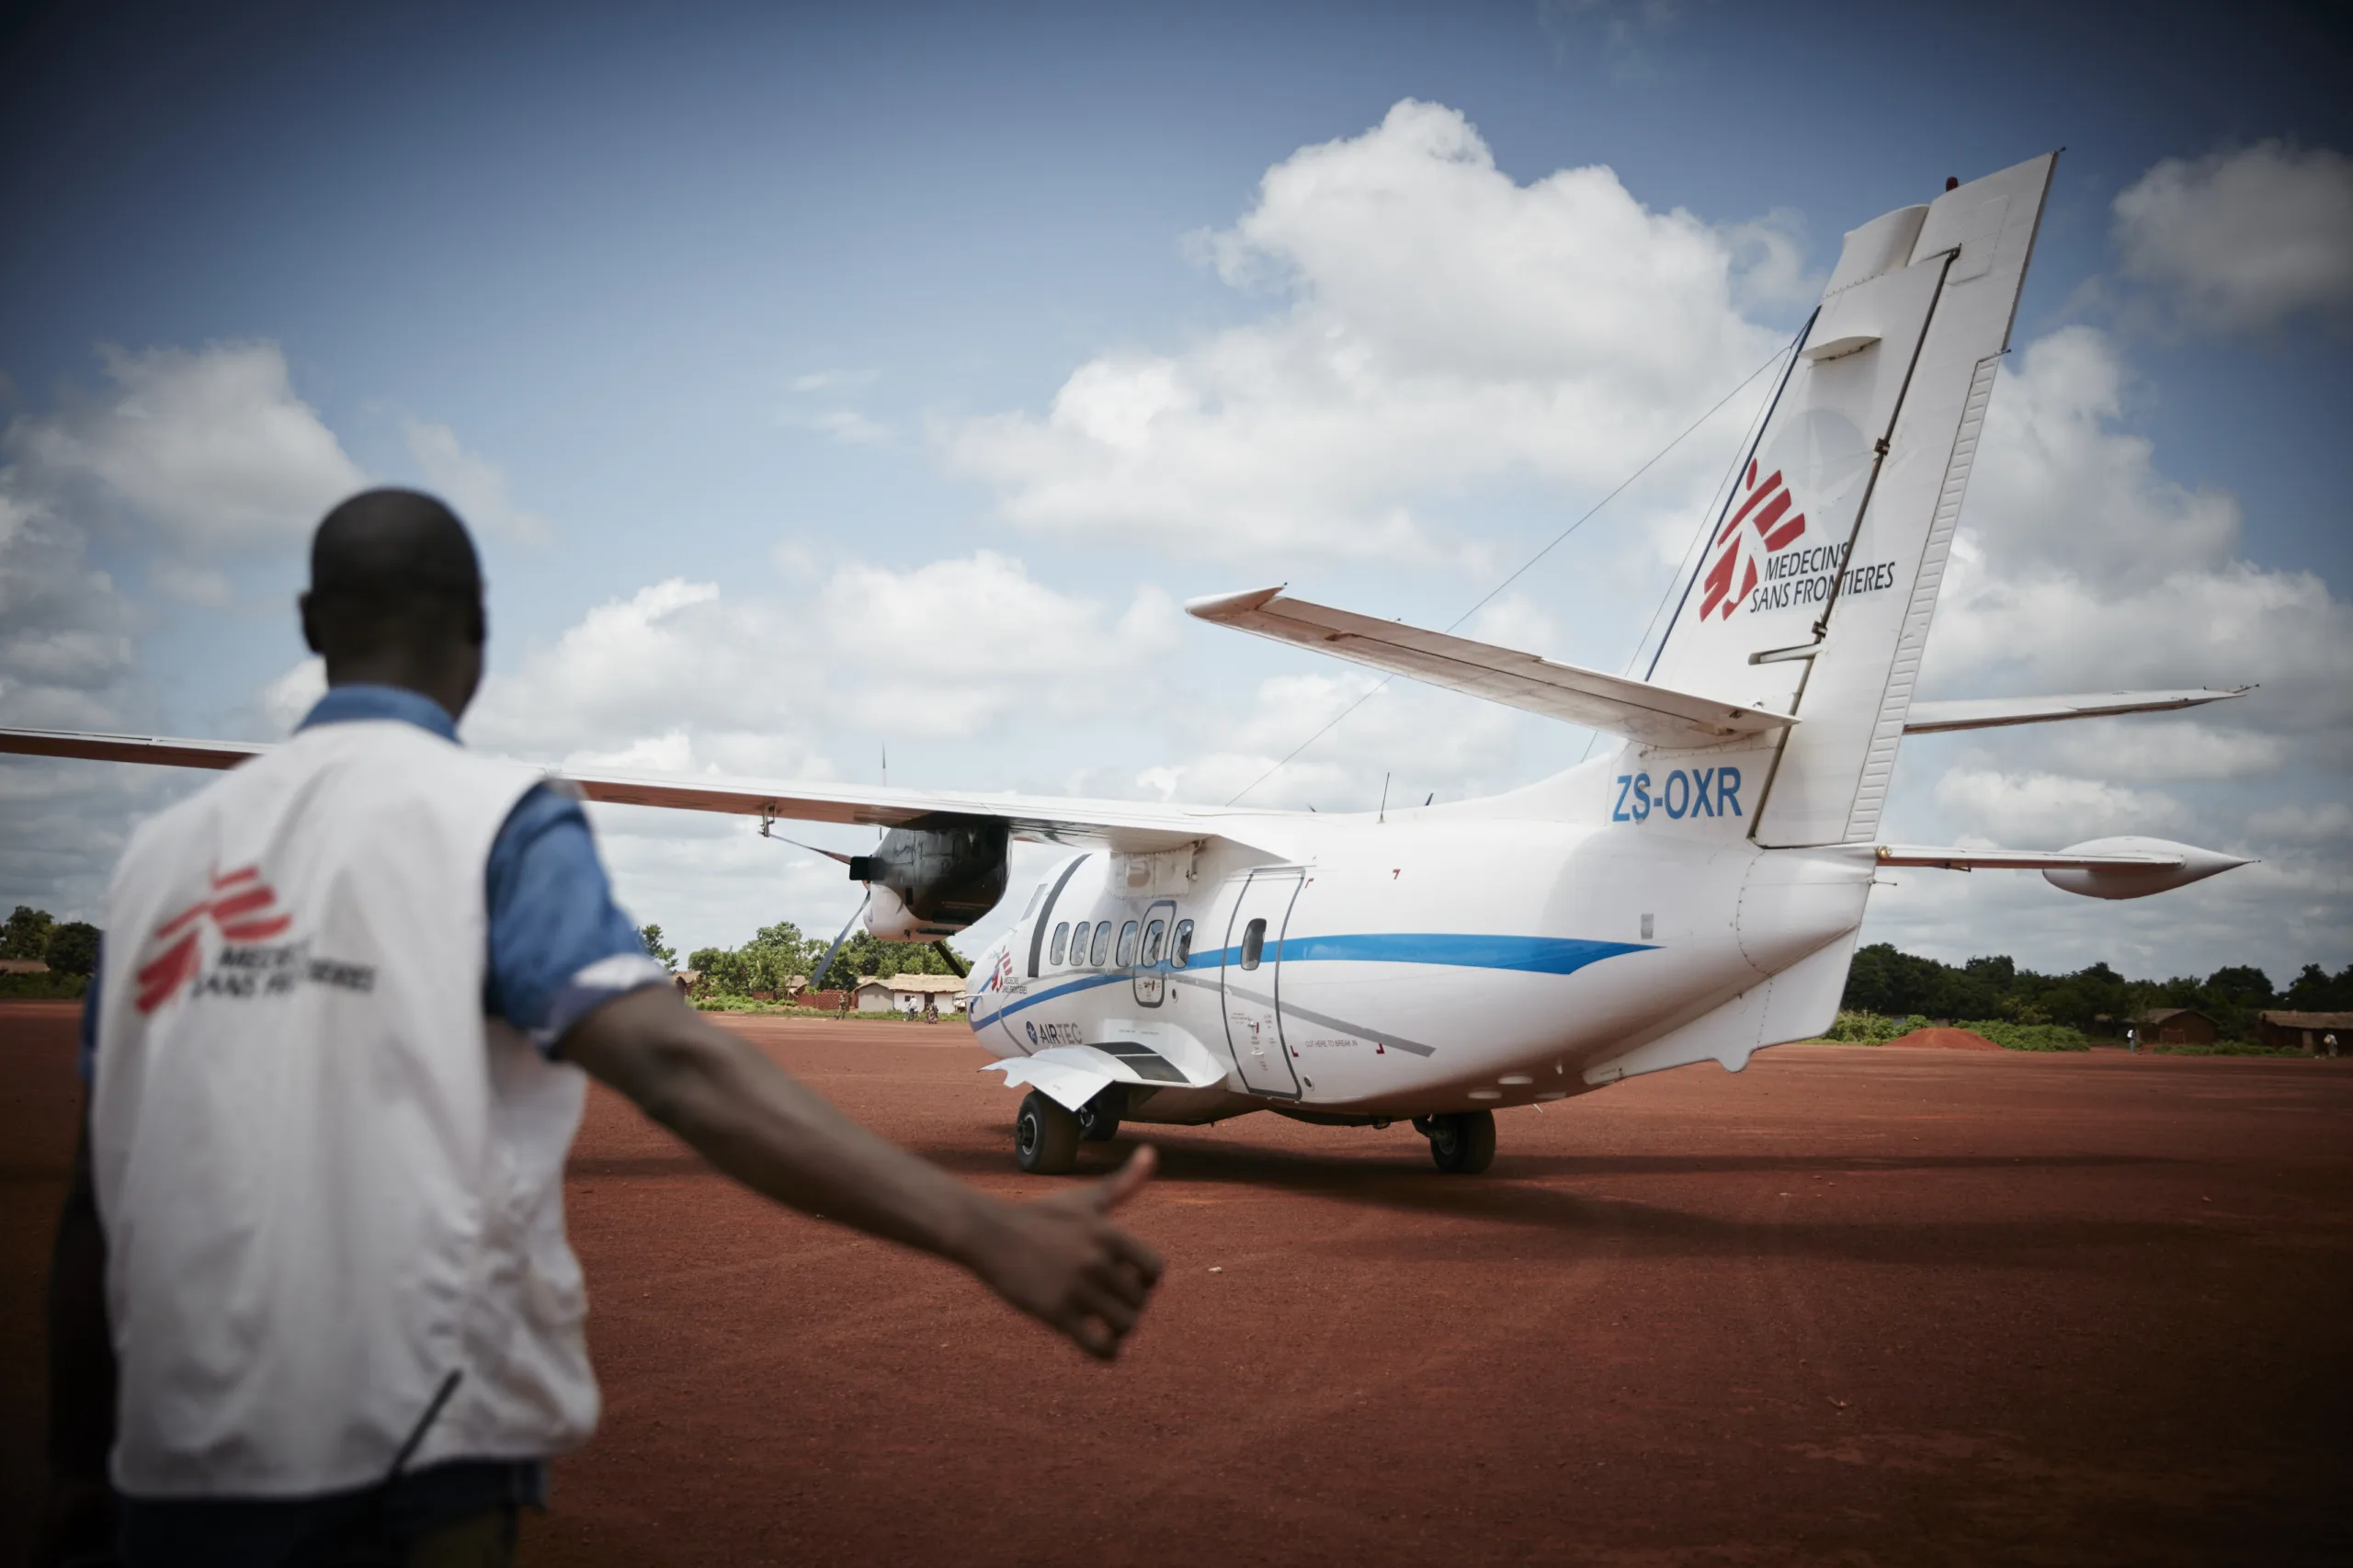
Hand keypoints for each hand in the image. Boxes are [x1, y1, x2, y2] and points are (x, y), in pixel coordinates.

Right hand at [964, 1146, 1163, 1358]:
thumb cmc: (1039, 1216)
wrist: (989, 1233)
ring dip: (1119, 1330)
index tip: (1128, 1281)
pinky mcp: (1057, 1314)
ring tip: (1105, 1326)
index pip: (1156, 1269)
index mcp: (1109, 1233)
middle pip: (1139, 1301)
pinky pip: (1100, 1347)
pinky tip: (1100, 1347)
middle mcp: (1097, 1260)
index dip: (1147, 1280)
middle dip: (1129, 1307)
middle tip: (1111, 1307)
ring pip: (1125, 1325)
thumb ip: (1123, 1183)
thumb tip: (1151, 1153)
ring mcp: (1077, 1288)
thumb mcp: (1084, 1199)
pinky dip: (1108, 1353)